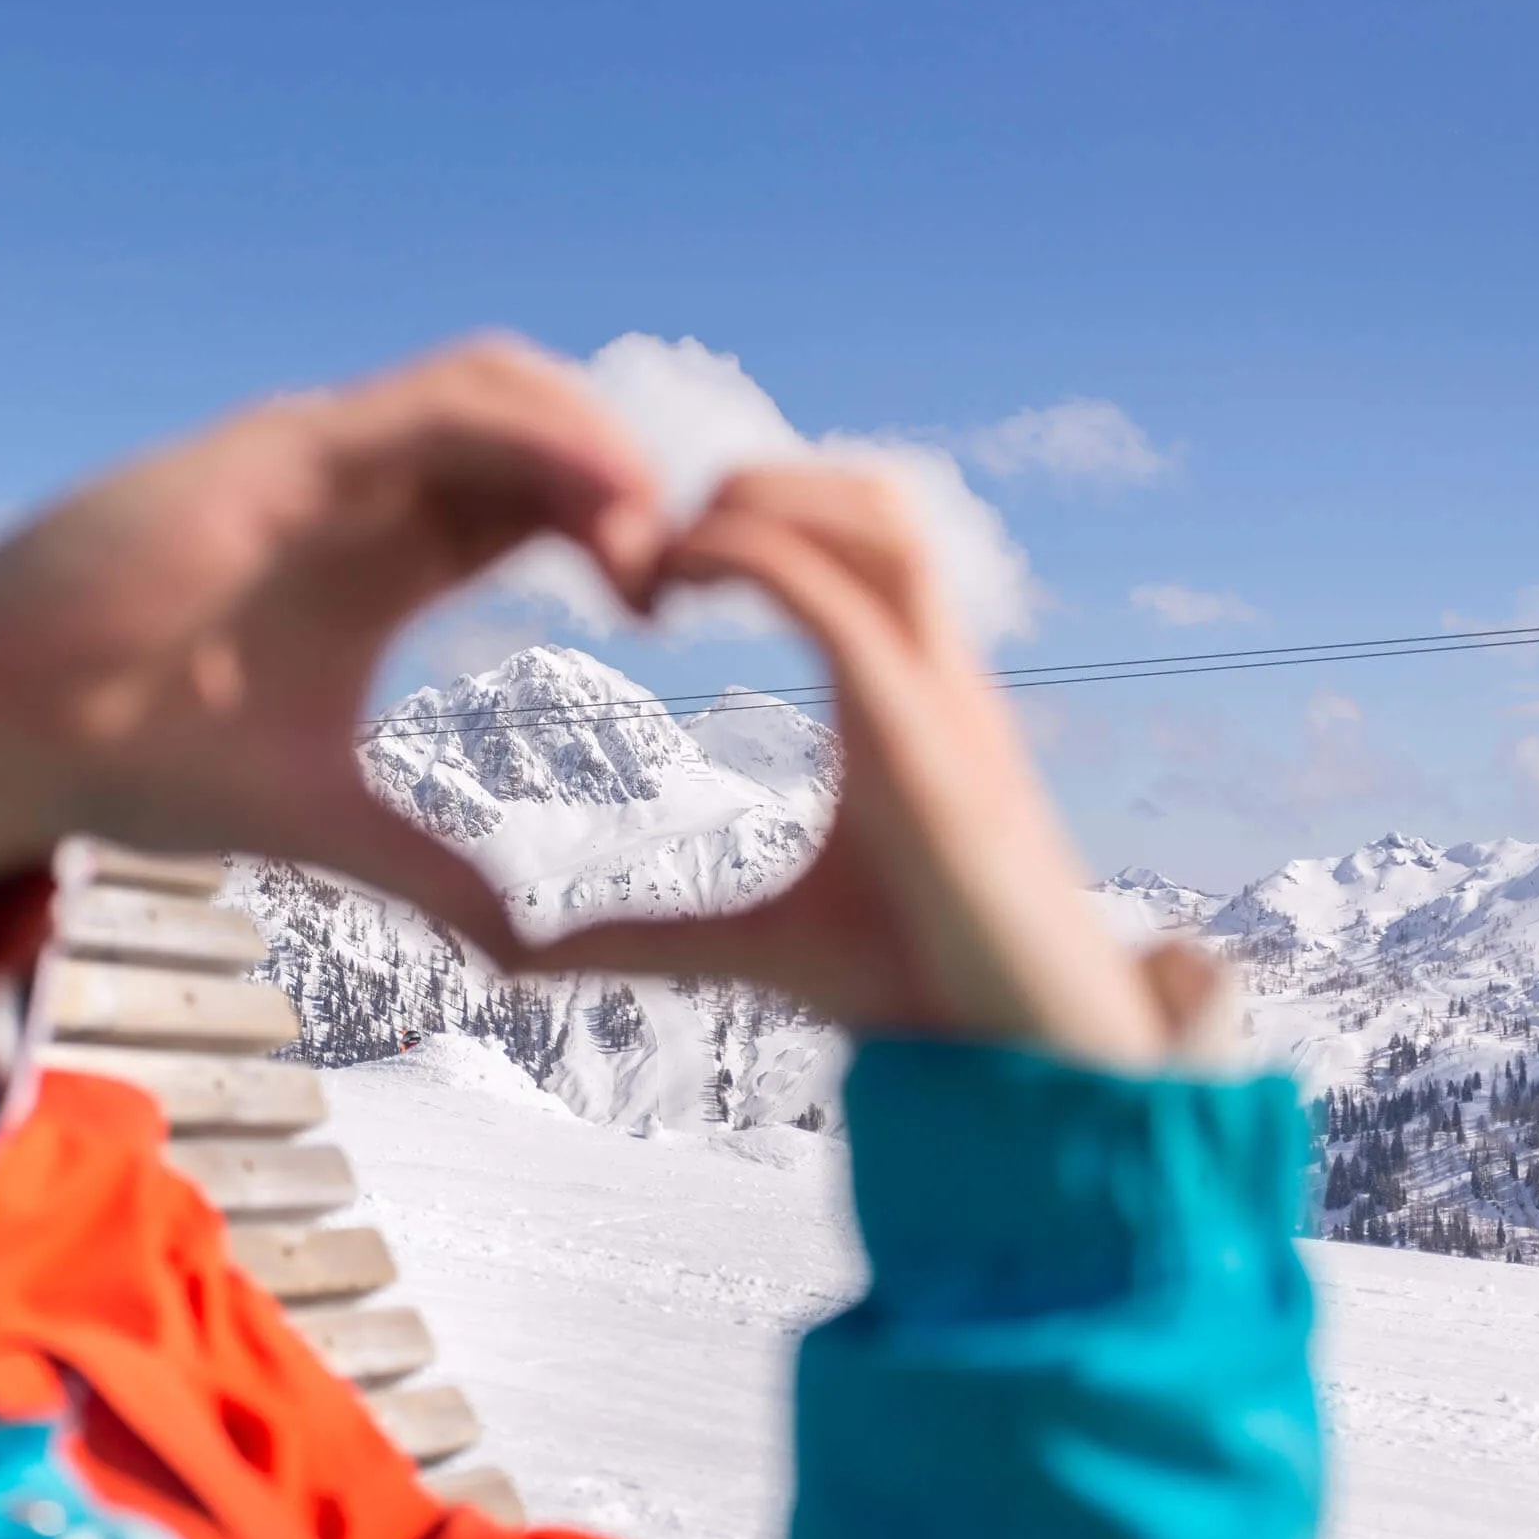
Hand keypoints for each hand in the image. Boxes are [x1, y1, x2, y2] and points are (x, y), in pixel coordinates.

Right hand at [0, 338, 665, 955]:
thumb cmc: (135, 752)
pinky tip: (595, 509)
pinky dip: (537, 436)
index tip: (663, 608)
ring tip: (651, 547)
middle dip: (626, 477)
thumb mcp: (324, 820)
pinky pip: (442, 402)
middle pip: (538, 426)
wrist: (1, 725)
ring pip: (503, 387)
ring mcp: (327, 455)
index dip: (618, 529)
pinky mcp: (286, 449)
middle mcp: (366, 486)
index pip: (536, 498)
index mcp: (385, 554)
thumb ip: (426, 866)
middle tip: (683, 573)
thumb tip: (525, 947)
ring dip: (597, 449)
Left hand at [536, 467, 1172, 1068]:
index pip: (846, 543)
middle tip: (643, 539)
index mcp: (902, 695)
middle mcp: (933, 676)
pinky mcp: (935, 751)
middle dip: (759, 480)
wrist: (1029, 1058)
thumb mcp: (747, 948)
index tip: (642, 566)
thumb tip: (509, 956)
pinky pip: (850, 614)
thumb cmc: (916, 990)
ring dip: (768, 502)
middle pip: (872, 499)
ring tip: (666, 550)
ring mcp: (943, 703)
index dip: (753, 516)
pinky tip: (681, 588)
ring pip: (881, 522)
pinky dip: (764, 567)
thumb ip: (636, 937)